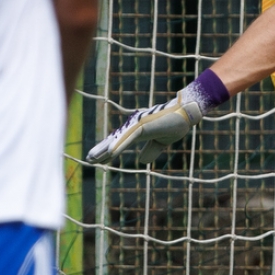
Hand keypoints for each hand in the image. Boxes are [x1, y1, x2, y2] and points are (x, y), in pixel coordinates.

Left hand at [86, 87, 206, 164]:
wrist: (186, 113)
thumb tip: (142, 161)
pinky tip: (110, 153)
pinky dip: (119, 146)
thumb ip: (151, 150)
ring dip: (105, 150)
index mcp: (138, 131)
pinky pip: (129, 138)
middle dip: (101, 150)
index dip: (108, 150)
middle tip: (88, 159)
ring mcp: (137, 126)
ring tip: (93, 158)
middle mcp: (134, 127)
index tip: (98, 159)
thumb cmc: (175, 124)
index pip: (119, 142)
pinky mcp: (143, 126)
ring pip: (118, 140)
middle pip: (114, 140)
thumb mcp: (161, 142)